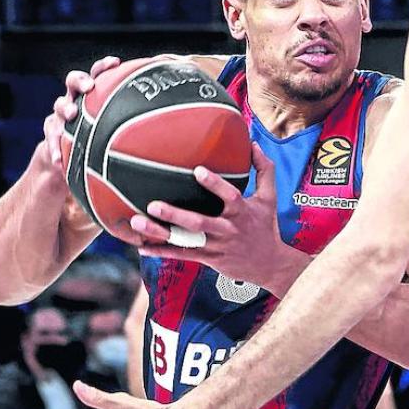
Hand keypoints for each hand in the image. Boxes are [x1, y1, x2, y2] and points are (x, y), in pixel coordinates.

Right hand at [44, 55, 178, 166]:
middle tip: (89, 86)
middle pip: (73, 81)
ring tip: (72, 116)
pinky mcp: (51, 135)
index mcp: (95, 94)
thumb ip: (141, 124)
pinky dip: (54, 148)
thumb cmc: (104, 140)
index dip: (105, 66)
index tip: (115, 62)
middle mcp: (77, 100)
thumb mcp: (121, 132)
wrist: (74, 156)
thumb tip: (178, 127)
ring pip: (59, 106)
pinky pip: (50, 140)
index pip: (99, 73)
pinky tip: (59, 159)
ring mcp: (61, 116)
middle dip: (80, 80)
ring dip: (65, 109)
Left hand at [135, 144, 299, 288]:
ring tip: (138, 221)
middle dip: (175, 214)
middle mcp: (228, 229)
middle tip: (152, 204)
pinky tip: (142, 246)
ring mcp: (216, 245)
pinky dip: (162, 251)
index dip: (214, 184)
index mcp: (242, 211)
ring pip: (186, 239)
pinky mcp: (209, 258)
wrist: (270, 265)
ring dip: (161, 232)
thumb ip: (264, 169)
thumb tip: (254, 144)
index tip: (197, 170)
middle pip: (200, 222)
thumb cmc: (266, 225)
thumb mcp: (270, 197)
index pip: (229, 196)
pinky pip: (182, 255)